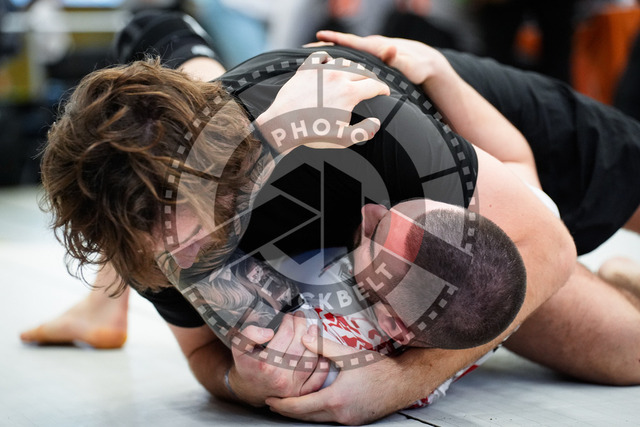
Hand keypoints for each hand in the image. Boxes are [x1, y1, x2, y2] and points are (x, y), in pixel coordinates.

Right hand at [228, 313, 329, 405]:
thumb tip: (269, 333)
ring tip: (312, 328)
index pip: (285, 335)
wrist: (248, 389)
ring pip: (310, 359)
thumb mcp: (239, 346)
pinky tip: (321, 351)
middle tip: (300, 317)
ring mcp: (292, 386)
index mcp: (265, 364)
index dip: (289, 322)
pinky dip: (322, 364)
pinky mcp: (300, 392)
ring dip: (315, 341)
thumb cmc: (246, 364)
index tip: (289, 316)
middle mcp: (280, 377)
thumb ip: (249, 334)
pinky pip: (317, 378)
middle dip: (301, 326)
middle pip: (299, 345)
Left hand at [256, 51, 389, 153]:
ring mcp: (321, 71)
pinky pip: (320, 56)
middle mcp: (337, 76)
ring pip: (344, 62)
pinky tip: (329, 63)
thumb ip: (364, 131)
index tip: (385, 92)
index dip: (383, 89)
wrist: (283, 126)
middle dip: (370, 78)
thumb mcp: (343, 139)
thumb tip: (376, 123)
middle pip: (362, 71)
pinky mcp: (306, 70)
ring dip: (352, 68)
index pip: (375, 85)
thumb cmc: (313, 134)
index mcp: (350, 92)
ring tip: (353, 75)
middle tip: (371, 85)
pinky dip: (328, 58)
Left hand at [265, 332, 416, 424]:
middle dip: (287, 410)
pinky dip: (317, 413)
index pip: (300, 406)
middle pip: (305, 417)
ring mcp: (347, 420)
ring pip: (317, 419)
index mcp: (336, 399)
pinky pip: (329, 419)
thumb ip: (323, 347)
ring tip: (289, 403)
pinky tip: (314, 404)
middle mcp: (340, 414)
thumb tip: (303, 337)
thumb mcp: (349, 355)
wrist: (403, 383)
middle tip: (273, 402)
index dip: (282, 403)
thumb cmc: (379, 369)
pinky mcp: (354, 420)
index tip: (269, 399)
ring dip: (302, 413)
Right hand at [315, 30, 450, 86]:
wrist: (427, 64)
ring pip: (345, 55)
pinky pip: (351, 61)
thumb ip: (397, 59)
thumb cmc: (417, 67)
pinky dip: (339, 63)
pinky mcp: (371, 61)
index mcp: (374, 48)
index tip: (317, 37)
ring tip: (309, 64)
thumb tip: (390, 48)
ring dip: (329, 57)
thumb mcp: (408, 65)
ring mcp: (369, 54)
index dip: (334, 40)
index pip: (350, 42)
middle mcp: (369, 48)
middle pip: (342, 48)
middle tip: (303, 52)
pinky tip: (328, 72)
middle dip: (324, 48)